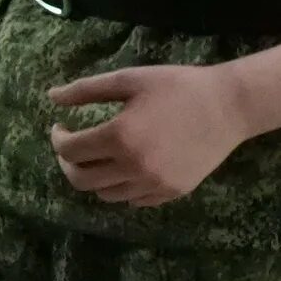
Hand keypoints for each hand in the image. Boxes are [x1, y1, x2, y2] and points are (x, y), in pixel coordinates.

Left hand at [46, 65, 253, 206]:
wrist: (230, 106)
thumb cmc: (178, 86)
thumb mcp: (129, 80)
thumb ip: (86, 90)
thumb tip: (51, 96)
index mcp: (120, 137)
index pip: (69, 150)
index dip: (57, 139)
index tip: (60, 128)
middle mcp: (134, 167)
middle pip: (81, 180)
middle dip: (68, 164)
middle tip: (71, 148)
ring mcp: (154, 184)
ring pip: (105, 194)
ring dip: (93, 177)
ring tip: (98, 157)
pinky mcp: (172, 191)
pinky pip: (134, 200)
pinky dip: (121, 187)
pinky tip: (125, 167)